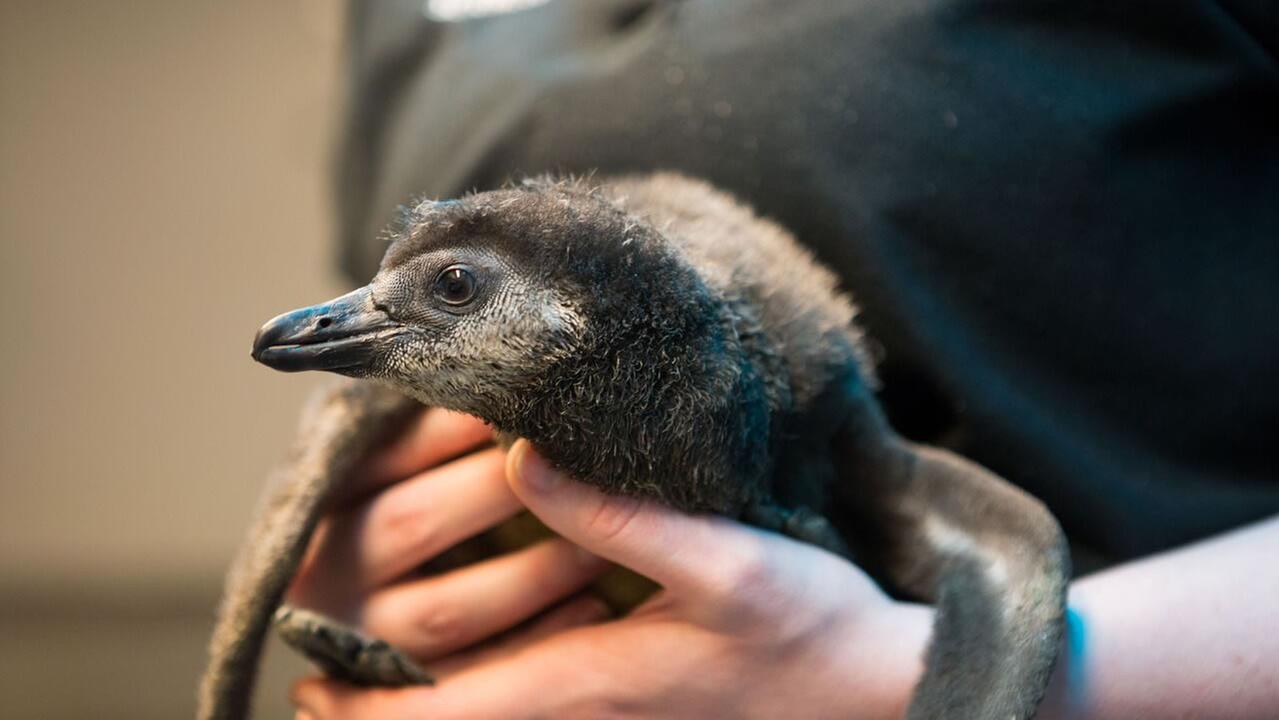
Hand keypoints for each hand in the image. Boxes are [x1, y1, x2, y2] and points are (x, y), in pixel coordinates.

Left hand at [289, 420, 931, 718]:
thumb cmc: (802, 625)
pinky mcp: (627, 680)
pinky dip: (477, 666)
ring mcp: (603, 698)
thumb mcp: (720, 562)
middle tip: (313, 653)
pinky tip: (472, 613)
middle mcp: (579, 701)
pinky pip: (528, 683)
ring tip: (362, 636)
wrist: (869, 678)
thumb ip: (619, 519)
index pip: (446, 718)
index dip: (365, 712)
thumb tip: (522, 461)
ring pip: (485, 705)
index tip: (302, 682)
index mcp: (585, 681)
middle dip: (372, 705)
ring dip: (419, 682)